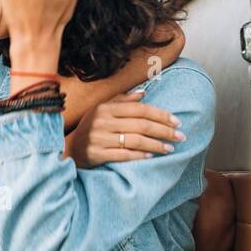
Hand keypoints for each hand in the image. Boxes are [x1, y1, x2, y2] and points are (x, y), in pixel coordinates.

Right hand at [66, 91, 184, 167]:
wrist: (69, 149)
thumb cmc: (90, 128)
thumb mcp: (102, 110)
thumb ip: (122, 101)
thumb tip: (143, 93)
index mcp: (105, 108)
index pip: (139, 109)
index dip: (160, 115)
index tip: (176, 121)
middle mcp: (102, 122)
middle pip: (141, 125)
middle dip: (164, 131)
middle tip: (180, 136)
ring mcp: (99, 139)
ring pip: (135, 141)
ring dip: (156, 145)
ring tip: (170, 148)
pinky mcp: (97, 154)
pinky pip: (124, 155)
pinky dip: (140, 156)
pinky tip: (152, 156)